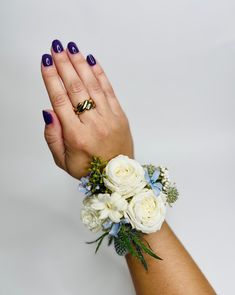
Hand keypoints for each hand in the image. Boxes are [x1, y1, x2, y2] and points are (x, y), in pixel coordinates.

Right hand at [41, 40, 133, 178]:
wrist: (117, 176)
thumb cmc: (89, 170)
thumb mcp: (62, 160)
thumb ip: (52, 137)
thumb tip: (48, 111)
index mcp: (76, 136)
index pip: (60, 101)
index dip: (52, 79)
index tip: (46, 62)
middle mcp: (93, 124)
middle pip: (76, 88)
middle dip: (65, 65)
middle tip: (56, 47)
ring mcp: (109, 118)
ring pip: (93, 86)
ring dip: (81, 65)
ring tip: (72, 48)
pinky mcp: (120, 115)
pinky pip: (109, 91)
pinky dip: (100, 75)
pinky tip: (92, 62)